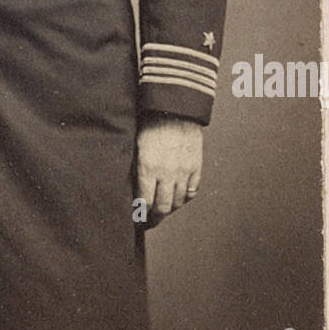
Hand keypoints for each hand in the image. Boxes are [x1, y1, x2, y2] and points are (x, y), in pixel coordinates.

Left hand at [136, 113, 202, 227]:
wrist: (175, 108)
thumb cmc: (151, 123)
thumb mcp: (136, 145)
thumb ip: (136, 168)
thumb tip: (133, 189)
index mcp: (148, 167)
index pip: (145, 203)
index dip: (141, 214)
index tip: (138, 218)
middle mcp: (167, 173)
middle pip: (163, 208)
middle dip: (155, 218)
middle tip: (149, 221)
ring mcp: (183, 171)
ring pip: (178, 202)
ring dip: (170, 209)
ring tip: (163, 209)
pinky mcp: (196, 167)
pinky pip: (192, 191)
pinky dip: (185, 198)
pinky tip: (178, 197)